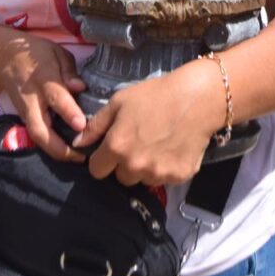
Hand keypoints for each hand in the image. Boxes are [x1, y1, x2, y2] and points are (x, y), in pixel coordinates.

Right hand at [0, 33, 87, 161]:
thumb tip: (80, 87)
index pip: (56, 98)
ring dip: (56, 151)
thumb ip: (69, 71)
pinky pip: (37, 136)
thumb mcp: (56, 53)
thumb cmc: (36, 54)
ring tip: (78, 157)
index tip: (82, 125)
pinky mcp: (24, 119)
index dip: (69, 112)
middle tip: (81, 156)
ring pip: (37, 137)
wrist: (4, 59)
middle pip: (40, 129)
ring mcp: (25, 112)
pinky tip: (69, 151)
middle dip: (59, 148)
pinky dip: (51, 146)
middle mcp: (32, 99)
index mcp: (43, 78)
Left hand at [73, 61, 222, 185]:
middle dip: (124, 164)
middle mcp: (135, 166)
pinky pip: (164, 179)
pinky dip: (165, 168)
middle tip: (137, 142)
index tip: (110, 148)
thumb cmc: (155, 95)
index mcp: (117, 147)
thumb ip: (96, 125)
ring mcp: (158, 174)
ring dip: (144, 168)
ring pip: (142, 180)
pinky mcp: (178, 177)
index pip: (96, 170)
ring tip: (156, 143)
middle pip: (120, 178)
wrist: (196, 99)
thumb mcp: (120, 101)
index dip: (101, 158)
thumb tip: (77, 143)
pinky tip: (171, 147)